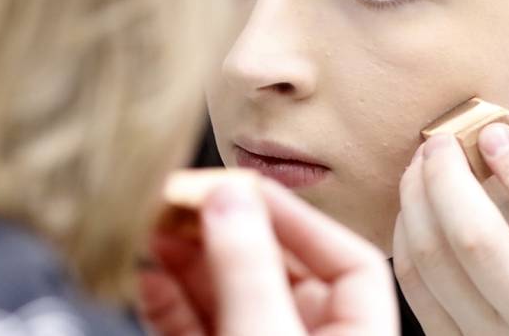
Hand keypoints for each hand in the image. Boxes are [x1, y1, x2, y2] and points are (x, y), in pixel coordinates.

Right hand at [138, 177, 398, 335]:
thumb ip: (248, 269)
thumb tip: (229, 195)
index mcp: (358, 334)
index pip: (346, 259)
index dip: (295, 216)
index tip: (243, 187)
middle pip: (277, 269)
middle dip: (226, 231)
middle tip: (185, 199)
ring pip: (232, 294)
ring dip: (190, 261)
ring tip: (156, 227)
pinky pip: (201, 326)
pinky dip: (172, 302)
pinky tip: (150, 276)